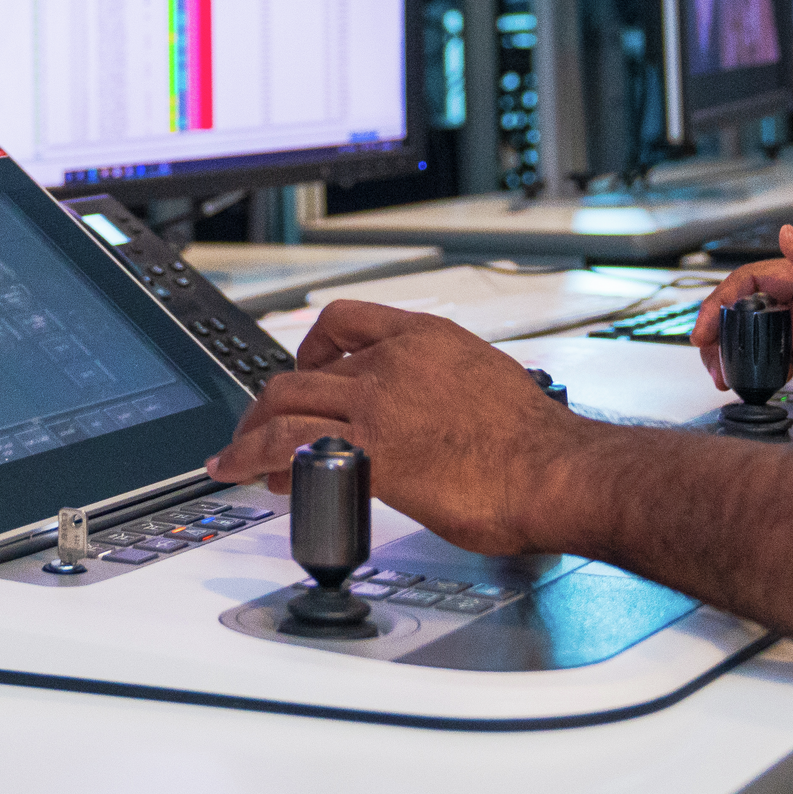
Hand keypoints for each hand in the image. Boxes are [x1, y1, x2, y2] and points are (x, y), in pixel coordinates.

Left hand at [204, 302, 586, 557]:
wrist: (558, 470)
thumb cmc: (538, 442)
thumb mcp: (485, 380)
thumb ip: (444, 387)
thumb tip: (432, 414)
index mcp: (425, 338)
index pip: (344, 318)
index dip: (312, 345)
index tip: (306, 367)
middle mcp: (393, 363)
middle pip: (302, 367)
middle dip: (273, 398)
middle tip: (262, 425)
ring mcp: (377, 406)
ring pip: (284, 403)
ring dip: (251, 430)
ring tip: (234, 455)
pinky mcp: (368, 454)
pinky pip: (288, 450)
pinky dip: (254, 460)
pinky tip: (245, 475)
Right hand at [692, 225, 792, 422]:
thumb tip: (791, 235)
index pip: (757, 280)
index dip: (724, 300)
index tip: (706, 327)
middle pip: (749, 308)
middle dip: (719, 328)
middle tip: (707, 358)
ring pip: (757, 336)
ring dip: (733, 351)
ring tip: (721, 376)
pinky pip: (777, 363)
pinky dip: (755, 371)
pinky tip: (750, 385)